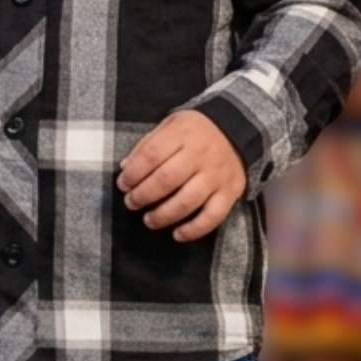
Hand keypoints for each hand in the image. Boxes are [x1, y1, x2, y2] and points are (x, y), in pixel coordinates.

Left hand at [117, 109, 246, 242]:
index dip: (133, 173)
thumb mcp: (171, 125)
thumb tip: (126, 169)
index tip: (122, 184)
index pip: (151, 155)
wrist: (237, 131)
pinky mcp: (230, 193)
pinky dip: (194, 230)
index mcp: (183, 134)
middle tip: (131, 203)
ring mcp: (216, 176)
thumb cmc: (195, 131)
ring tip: (148, 220)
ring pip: (186, 202)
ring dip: (163, 215)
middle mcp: (201, 155)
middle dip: (143, 195)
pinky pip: (212, 217)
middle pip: (166, 180)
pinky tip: (177, 235)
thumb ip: (148, 144)